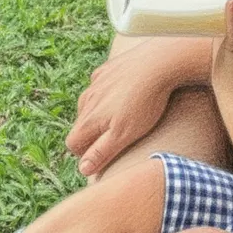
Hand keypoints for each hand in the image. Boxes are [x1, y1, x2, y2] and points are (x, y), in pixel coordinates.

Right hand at [65, 43, 174, 174]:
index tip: (103, 155)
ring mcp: (96, 82)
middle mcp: (87, 99)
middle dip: (92, 134)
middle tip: (117, 137)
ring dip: (99, 114)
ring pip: (89, 104)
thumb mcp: (125, 134)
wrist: (159, 63)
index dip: (84, 154)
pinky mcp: (107, 69)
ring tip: (123, 116)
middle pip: (80, 124)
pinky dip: (108, 93)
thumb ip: (102, 152)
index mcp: (89, 117)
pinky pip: (100, 86)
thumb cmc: (145, 103)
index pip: (72, 143)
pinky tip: (126, 93)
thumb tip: (83, 169)